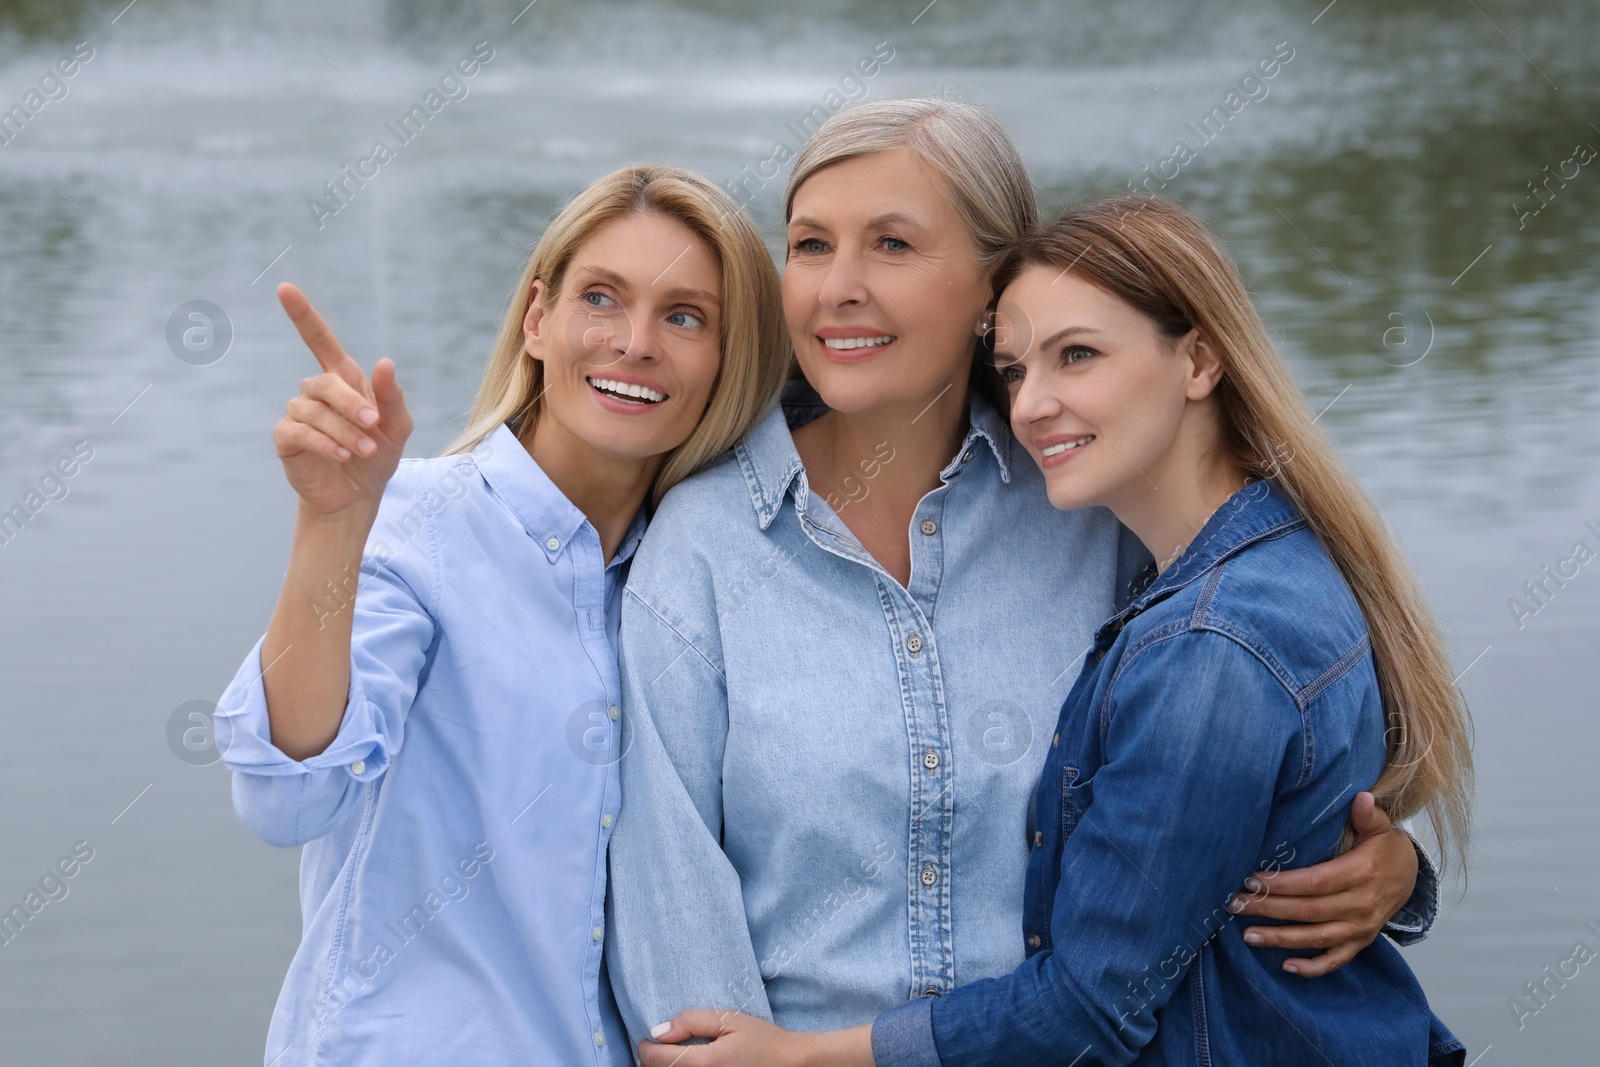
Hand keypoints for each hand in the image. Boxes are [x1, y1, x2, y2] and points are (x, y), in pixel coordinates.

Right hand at [272, 282, 411, 516]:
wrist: (359, 496)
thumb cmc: (379, 455)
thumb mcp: (397, 426)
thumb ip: (392, 396)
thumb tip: (385, 362)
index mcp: (344, 380)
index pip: (319, 340)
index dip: (303, 315)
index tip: (285, 288)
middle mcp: (317, 392)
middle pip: (324, 382)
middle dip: (351, 404)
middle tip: (374, 426)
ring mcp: (298, 414)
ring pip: (313, 410)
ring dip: (343, 431)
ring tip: (366, 450)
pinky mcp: (287, 438)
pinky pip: (298, 431)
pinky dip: (324, 443)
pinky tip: (342, 456)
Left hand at [638, 1011, 806, 1066]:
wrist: (790, 1064)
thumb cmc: (761, 1039)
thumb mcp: (729, 1019)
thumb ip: (692, 1021)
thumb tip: (659, 1032)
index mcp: (705, 1063)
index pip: (657, 1060)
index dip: (645, 1047)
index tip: (647, 1039)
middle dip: (654, 1060)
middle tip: (662, 1046)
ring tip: (674, 1056)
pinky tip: (689, 1065)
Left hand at [1231, 791, 1417, 976]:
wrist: (1412, 876)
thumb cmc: (1385, 848)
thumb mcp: (1380, 828)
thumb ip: (1367, 814)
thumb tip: (1360, 797)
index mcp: (1360, 874)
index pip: (1314, 883)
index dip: (1282, 884)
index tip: (1251, 880)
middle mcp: (1360, 905)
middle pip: (1308, 911)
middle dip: (1268, 909)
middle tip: (1234, 905)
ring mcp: (1361, 928)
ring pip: (1316, 938)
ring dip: (1281, 939)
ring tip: (1247, 936)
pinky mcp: (1360, 942)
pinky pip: (1336, 960)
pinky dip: (1313, 967)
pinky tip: (1286, 967)